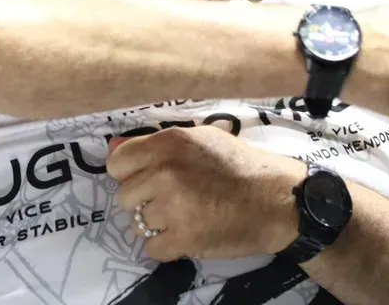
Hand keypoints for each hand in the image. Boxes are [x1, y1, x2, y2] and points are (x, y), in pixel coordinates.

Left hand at [107, 126, 305, 261]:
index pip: (117, 163)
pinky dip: (167, 246)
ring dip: (157, 225)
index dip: (129, 174)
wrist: (277, 200)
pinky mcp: (183, 238)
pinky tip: (188, 233)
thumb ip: (156, 144)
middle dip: (144, 201)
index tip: (146, 180)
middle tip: (173, 200)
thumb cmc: (241, 165)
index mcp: (169, 143)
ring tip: (184, 216)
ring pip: (137, 224)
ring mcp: (173, 207)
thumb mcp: (201, 140)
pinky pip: (152, 249)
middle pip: (125, 197)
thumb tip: (112, 147)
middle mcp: (166, 172)